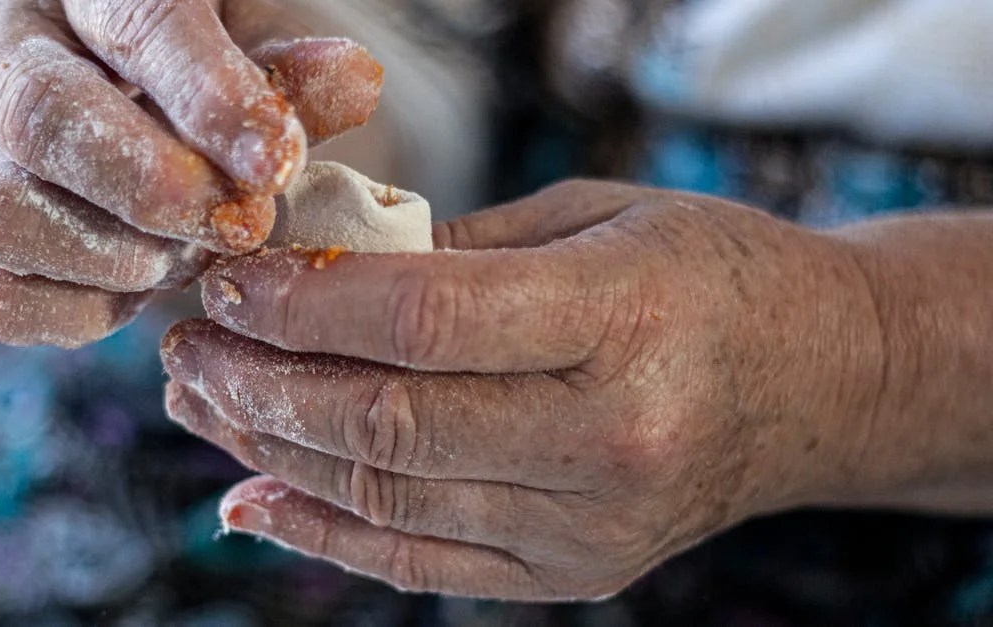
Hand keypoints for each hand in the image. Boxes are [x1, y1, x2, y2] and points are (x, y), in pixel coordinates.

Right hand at [0, 0, 382, 346]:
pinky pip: (2, 299)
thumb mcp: (273, 63)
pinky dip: (88, 309)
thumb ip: (300, 77)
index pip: (138, 22)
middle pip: (43, 117)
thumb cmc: (231, 91)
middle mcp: (9, 63)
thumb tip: (352, 79)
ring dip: (123, 255)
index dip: (208, 97)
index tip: (274, 162)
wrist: (186, 147)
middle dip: (156, 187)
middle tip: (241, 225)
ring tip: (199, 255)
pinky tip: (148, 286)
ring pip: (5, 213)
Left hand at [161, 180, 888, 599]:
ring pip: (388, 500)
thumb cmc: (706, 275)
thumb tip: (314, 272)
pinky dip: (325, 534)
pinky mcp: (574, 573)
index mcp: (623, 318)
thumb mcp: (592, 219)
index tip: (231, 283)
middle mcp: (611, 436)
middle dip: (263, 383)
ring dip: (273, 452)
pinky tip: (254, 497)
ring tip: (205, 406)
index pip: (423, 321)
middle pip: (387, 423)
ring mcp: (593, 524)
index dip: (303, 304)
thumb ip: (455, 252)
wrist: (819, 378)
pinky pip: (422, 562)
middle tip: (191, 347)